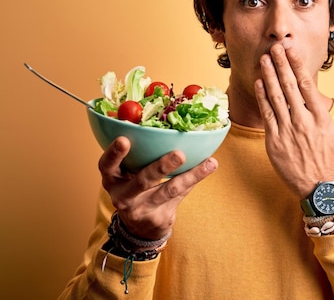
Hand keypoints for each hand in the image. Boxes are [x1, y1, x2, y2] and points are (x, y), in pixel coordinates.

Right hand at [98, 137, 217, 239]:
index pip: (107, 165)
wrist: (141, 228)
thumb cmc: (137, 189)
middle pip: (142, 181)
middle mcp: (123, 196)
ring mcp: (141, 209)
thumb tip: (168, 123)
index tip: (124, 139)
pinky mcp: (158, 218)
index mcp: (112, 179)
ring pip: (169, 190)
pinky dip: (195, 179)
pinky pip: (181, 195)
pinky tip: (209, 167)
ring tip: (209, 163)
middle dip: (161, 167)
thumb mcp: (130, 174)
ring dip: (191, 176)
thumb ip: (142, 154)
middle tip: (179, 154)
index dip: (113, 153)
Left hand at [254, 43, 333, 198]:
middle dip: (281, 64)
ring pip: (275, 98)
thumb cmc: (333, 161)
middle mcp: (303, 121)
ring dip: (269, 76)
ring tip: (263, 59)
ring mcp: (287, 131)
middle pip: (289, 87)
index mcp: (321, 118)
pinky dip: (262, 97)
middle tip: (274, 47)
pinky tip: (259, 83)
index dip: (297, 66)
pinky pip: (267, 115)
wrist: (318, 188)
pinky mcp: (274, 141)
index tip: (291, 51)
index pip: (307, 85)